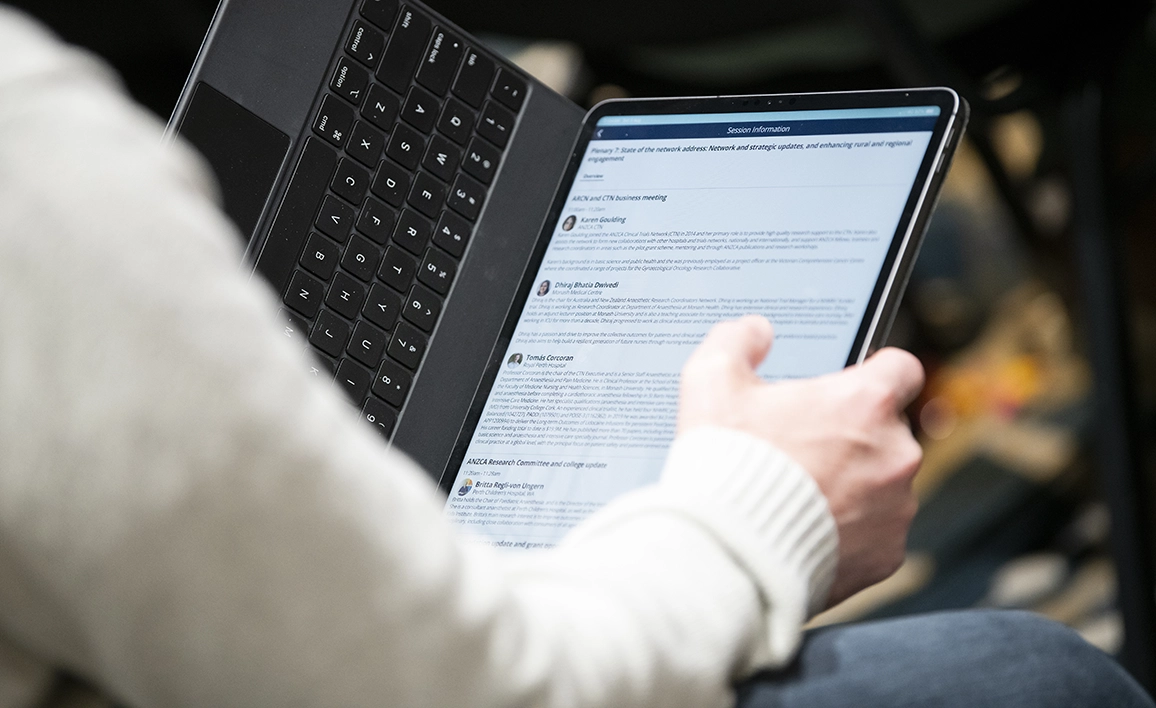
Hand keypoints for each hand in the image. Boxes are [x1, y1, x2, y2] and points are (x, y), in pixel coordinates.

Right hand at [677, 316, 924, 606]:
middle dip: (852, 436)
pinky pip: (877, 533)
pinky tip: (809, 528)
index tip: (849, 386)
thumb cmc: (725, 467)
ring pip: (884, 483)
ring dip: (854, 484)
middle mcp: (895, 452)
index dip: (875, 372)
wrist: (730, 554)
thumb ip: (736, 342)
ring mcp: (896, 507)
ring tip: (800, 495)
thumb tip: (754, 331)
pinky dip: (850, 531)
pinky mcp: (888, 554)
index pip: (901, 367)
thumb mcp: (711, 383)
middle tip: (803, 448)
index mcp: (865, 402)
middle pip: (887, 430)